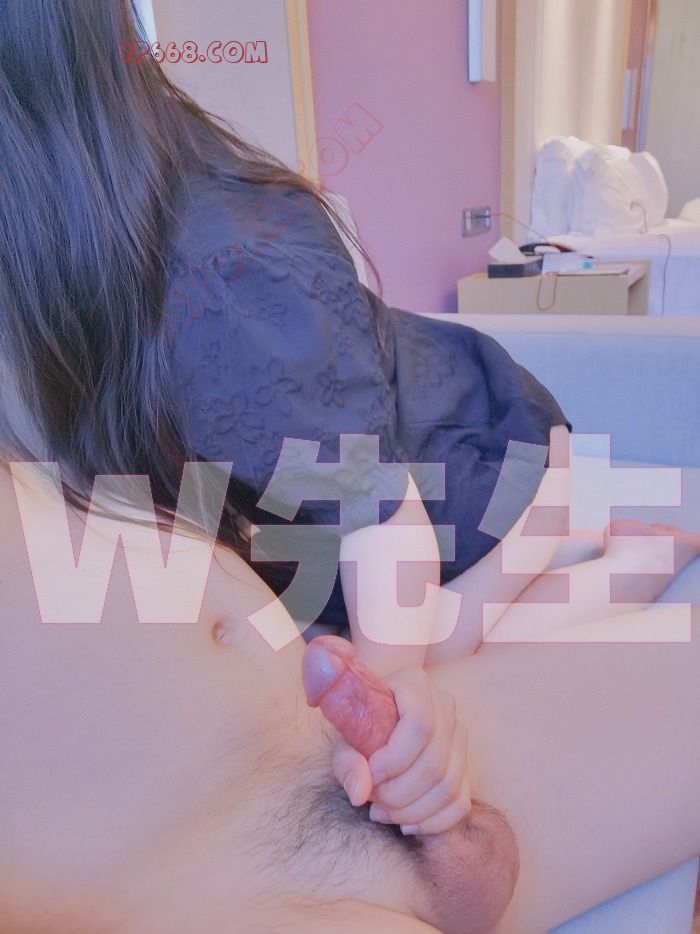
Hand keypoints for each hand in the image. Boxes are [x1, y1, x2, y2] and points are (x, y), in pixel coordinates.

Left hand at [332, 666, 469, 835]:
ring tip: (382, 813)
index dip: (395, 759)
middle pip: (434, 761)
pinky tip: (406, 824)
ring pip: (449, 785)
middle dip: (400, 793)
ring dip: (413, 810)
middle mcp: (444, 705)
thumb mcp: (345, 737)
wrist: (377, 720)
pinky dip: (433, 821)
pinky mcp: (465, 764)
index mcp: (415, 684)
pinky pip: (460, 802)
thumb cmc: (360, 725)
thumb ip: (348, 761)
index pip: (419, 725)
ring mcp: (459, 734)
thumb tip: (361, 793)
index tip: (371, 775)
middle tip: (372, 801)